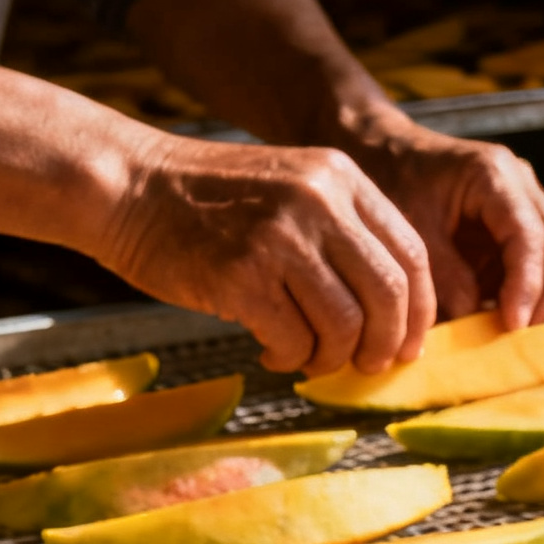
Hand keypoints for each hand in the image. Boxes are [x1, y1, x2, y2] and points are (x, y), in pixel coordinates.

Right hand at [94, 134, 436, 376]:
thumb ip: (341, 237)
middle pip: (389, 294)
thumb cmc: (208, 203)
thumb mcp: (291, 192)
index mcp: (341, 178)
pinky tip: (269, 351)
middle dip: (386, 345)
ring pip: (346, 325)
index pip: (410, 255)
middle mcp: (319, 201)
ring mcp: (280, 235)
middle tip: (367, 365)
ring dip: (332, 357)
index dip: (419, 312)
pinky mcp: (241, 273)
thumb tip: (389, 319)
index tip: (408, 344)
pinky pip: (294, 340)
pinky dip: (289, 359)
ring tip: (308, 358)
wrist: (125, 184)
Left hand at [354, 124, 543, 330]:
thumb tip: (475, 320)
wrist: (383, 156)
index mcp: (493, 175)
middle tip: (524, 336)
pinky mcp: (518, 224)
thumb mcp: (411, 234)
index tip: (514, 325)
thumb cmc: (392, 183)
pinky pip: (537, 263)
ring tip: (507, 328)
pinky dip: (522, 291)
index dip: (528, 285)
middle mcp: (521, 184)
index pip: (531, 236)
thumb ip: (446, 278)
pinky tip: (497, 311)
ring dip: (539, 296)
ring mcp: (525, 202)